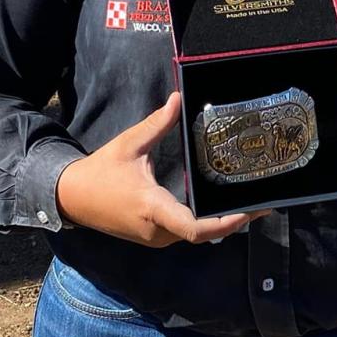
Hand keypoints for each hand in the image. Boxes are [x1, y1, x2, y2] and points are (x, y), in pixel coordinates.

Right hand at [55, 92, 264, 247]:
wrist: (73, 199)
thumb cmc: (100, 171)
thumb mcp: (130, 144)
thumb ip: (157, 124)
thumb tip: (178, 98)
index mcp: (153, 208)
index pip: (196, 228)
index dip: (226, 222)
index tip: (251, 211)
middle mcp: (157, 230)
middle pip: (204, 234)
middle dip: (234, 220)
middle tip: (263, 203)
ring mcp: (155, 238)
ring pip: (197, 236)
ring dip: (222, 224)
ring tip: (249, 204)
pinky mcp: (154, 238)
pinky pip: (186, 234)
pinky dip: (207, 224)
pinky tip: (222, 208)